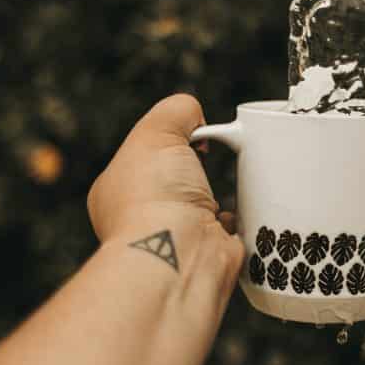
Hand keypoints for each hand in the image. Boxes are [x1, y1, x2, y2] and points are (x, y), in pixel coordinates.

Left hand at [87, 94, 243, 306]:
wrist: (180, 254)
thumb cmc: (156, 198)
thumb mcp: (157, 130)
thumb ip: (176, 110)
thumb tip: (197, 119)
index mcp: (118, 193)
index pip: (144, 158)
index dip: (169, 142)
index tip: (191, 139)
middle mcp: (143, 221)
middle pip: (176, 182)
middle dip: (196, 169)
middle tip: (210, 160)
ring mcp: (178, 241)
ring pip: (204, 207)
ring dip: (221, 193)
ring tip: (233, 179)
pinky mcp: (212, 254)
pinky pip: (233, 229)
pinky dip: (243, 217)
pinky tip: (245, 206)